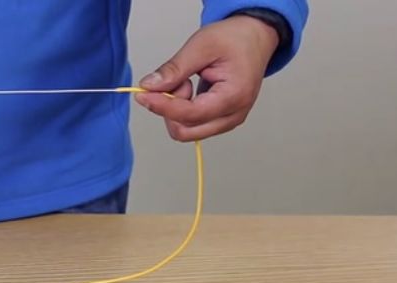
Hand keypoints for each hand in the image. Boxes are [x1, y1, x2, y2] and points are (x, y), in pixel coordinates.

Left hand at [134, 15, 279, 141]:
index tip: (143, 95)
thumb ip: (175, 69)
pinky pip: (191, 124)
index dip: (162, 106)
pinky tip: (188, 88)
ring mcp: (227, 120)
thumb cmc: (234, 39)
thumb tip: (149, 86)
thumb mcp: (201, 45)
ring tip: (185, 81)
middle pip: (185, 130)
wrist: (254, 38)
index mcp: (234, 96)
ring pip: (186, 130)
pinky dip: (180, 109)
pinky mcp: (220, 120)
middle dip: (169, 109)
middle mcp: (233, 115)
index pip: (190, 114)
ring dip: (175, 109)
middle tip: (172, 82)